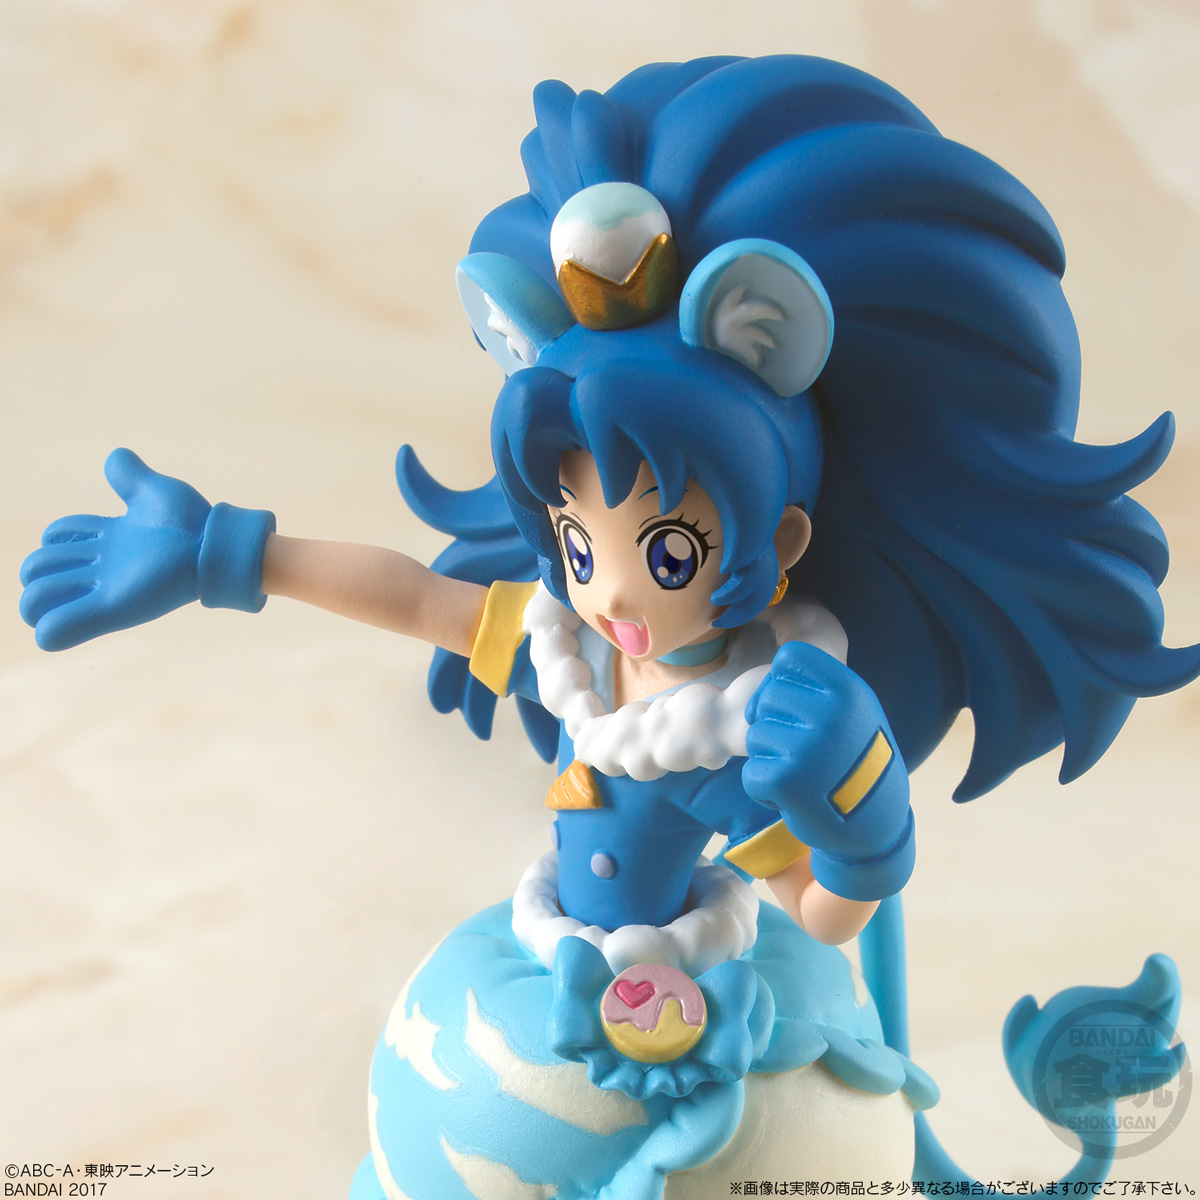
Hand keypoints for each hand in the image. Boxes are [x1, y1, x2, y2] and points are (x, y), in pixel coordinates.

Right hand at [20, 449, 273, 650]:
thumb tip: (115, 457)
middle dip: (34, 570)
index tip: (71, 535)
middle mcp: (103, 564)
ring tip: (41, 606)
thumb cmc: (192, 520)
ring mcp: (106, 587)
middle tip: (55, 572)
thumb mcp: (154, 491)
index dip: (55, 535)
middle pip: (43, 568)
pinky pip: (69, 626)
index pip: (59, 537)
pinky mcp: (113, 608)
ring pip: (44, 598)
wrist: (214, 545)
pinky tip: (48, 630)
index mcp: (108, 537)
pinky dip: (52, 631)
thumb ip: (130, 475)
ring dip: (34, 602)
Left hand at [742, 640, 912, 899]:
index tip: (789, 706)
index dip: (780, 679)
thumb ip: (816, 690)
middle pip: (767, 696)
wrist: (876, 827)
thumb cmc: (858, 763)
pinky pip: (751, 772)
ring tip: (802, 776)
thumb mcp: (856, 713)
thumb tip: (760, 693)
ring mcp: (808, 747)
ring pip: (755, 735)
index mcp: (849, 689)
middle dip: (774, 723)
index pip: (790, 656)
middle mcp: (831, 713)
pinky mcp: (786, 781)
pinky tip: (793, 798)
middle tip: (800, 752)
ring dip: (770, 758)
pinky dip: (764, 789)